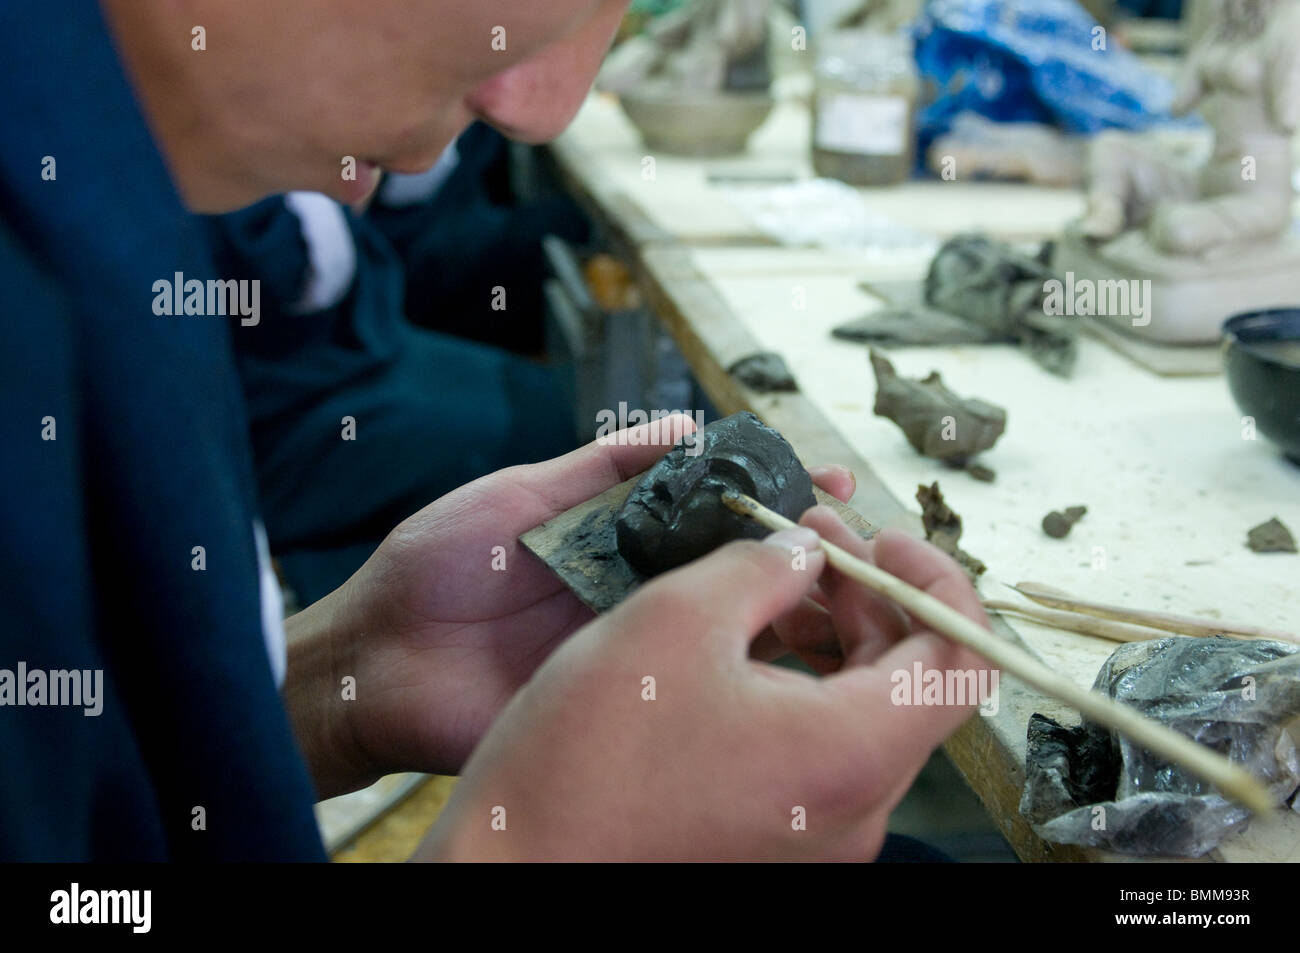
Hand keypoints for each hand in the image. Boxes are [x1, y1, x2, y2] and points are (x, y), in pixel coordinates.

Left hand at [284, 415, 854, 796]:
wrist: (376, 659)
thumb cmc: (434, 569)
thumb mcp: (518, 495)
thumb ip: (601, 466)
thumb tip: (683, 423)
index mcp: (621, 541)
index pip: (715, 511)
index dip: (775, 494)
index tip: (832, 479)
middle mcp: (639, 593)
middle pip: (736, 570)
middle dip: (806, 552)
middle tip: (863, 539)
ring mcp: (633, 648)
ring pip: (726, 628)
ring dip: (792, 610)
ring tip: (853, 592)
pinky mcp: (618, 700)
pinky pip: (687, 688)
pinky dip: (742, 675)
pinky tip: (795, 663)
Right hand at [415, 506, 991, 861]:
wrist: (517, 864)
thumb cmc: (587, 755)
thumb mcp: (677, 619)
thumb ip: (762, 567)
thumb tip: (804, 550)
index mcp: (850, 753)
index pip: (961, 660)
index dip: (937, 581)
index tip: (884, 537)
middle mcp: (852, 807)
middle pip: (911, 682)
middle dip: (871, 594)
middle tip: (813, 537)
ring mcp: (816, 831)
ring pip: (863, 712)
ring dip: (835, 633)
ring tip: (774, 577)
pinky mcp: (775, 837)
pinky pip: (819, 745)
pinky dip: (802, 681)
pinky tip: (747, 640)